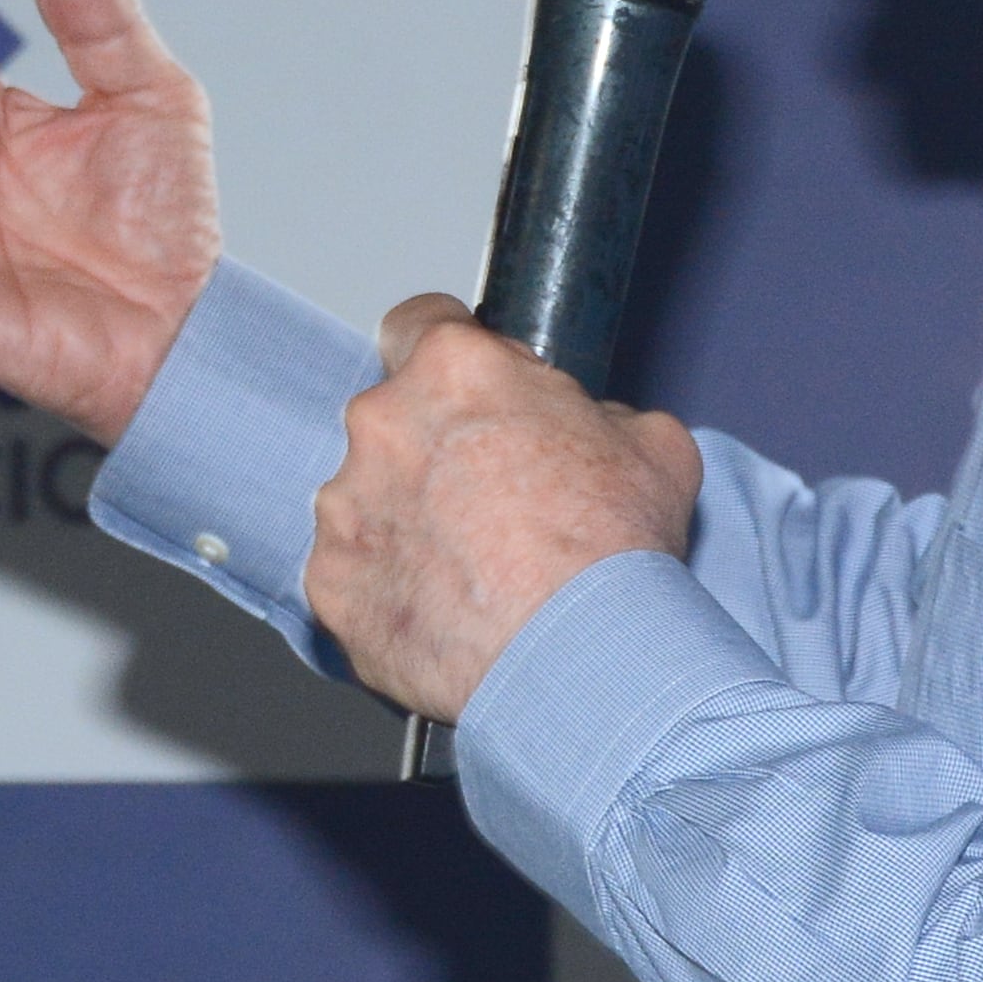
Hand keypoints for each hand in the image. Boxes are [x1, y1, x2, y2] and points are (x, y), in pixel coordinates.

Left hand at [308, 297, 702, 721]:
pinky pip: (352, 576)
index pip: (420, 323)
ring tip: (471, 572)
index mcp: (454, 369)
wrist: (580, 658)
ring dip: (406, 523)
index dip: (449, 355)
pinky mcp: (329, 584)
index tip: (465, 388)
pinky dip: (388, 591)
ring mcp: (345, 506)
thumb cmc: (614, 552)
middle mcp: (383, 424)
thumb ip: (601, 414)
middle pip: (394, 419)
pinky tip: (443, 613)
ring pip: (366, 499)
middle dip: (432, 451)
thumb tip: (594, 425)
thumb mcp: (653, 445)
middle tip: (491, 502)